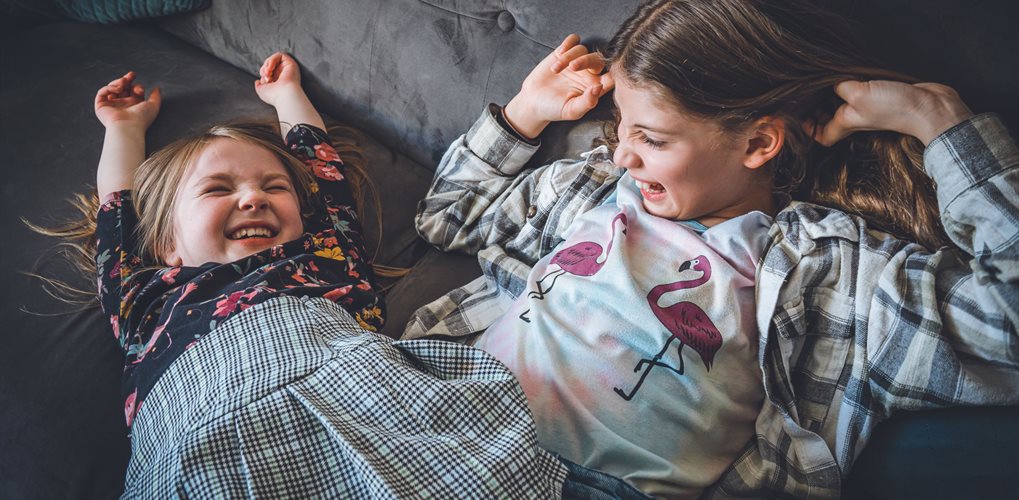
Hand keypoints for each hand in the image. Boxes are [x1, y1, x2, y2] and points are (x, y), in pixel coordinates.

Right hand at [94, 72, 160, 129]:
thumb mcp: (153, 106)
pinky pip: (102, 92)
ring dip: (118, 82)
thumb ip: (156, 96)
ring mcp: (111, 105)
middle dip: (127, 79)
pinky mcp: (101, 106)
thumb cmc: (141, 118)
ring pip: (112, 88)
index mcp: (133, 105)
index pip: (133, 91)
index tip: (140, 89)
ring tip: (124, 83)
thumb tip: (157, 88)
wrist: (128, 127)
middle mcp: (122, 105)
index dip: (137, 86)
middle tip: (132, 75)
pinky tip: (118, 89)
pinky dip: (109, 88)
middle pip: (122, 87)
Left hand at [254, 52, 303, 106]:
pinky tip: (270, 68)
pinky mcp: (290, 63)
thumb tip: (258, 81)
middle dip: (264, 69)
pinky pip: (279, 55)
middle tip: (266, 77)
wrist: (284, 95)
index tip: (264, 81)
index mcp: (278, 81)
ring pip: (273, 59)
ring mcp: (287, 69)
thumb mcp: (261, 91)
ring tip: (268, 73)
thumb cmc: (274, 96)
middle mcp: (283, 74)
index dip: (263, 73)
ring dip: (267, 64)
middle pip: (270, 64)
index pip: (268, 71)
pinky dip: (272, 60)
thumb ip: (258, 85)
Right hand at [503, 34, 614, 138]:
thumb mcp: (571, 111)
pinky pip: (573, 40)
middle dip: (586, 60)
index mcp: (595, 87)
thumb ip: (587, 102)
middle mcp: (588, 73)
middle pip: (598, 59)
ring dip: (569, 57)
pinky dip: (568, 44)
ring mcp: (576, 61)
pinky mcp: (564, 53)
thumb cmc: (553, 109)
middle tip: (572, 67)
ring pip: (583, 49)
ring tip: (555, 70)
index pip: (611, 77)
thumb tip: (599, 87)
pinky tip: (559, 54)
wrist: (533, 102)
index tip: (597, 76)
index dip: (610, 72)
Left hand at [812, 80, 973, 145]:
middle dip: (817, 110)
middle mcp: (856, 117)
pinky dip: (854, 85)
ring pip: (845, 104)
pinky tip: (854, 74)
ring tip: (827, 80)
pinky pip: (862, 93)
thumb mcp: (859, 95)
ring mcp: (870, 107)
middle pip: (830, 119)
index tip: (801, 116)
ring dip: (834, 94)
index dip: (809, 129)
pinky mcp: (884, 96)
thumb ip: (840, 86)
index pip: (821, 136)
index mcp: (846, 122)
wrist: (931, 107)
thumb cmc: (894, 107)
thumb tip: (830, 80)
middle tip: (809, 94)